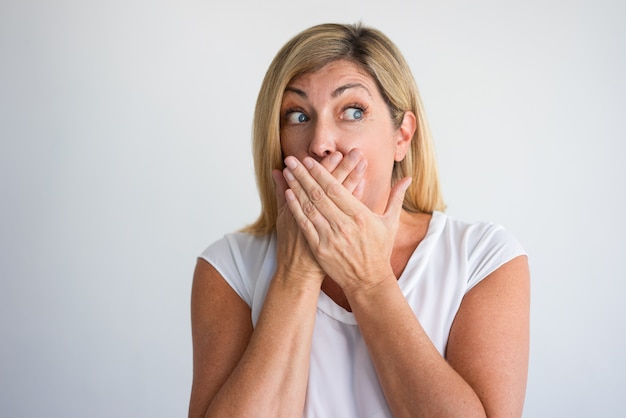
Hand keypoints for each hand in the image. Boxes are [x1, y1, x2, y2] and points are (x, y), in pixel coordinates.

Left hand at [281, 154, 411, 295]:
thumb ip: (396, 197)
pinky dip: (296, 208)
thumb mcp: (391, 223)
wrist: (368, 281)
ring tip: (287, 173)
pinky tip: (287, 195)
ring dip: (296, 188)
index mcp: (360, 215)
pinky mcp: (320, 249)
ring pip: (309, 207)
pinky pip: (305, 224)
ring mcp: (330, 237)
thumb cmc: (379, 250)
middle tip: (292, 160)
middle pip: (319, 195)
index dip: (321, 173)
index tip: (309, 161)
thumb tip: (408, 178)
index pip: (335, 189)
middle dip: (304, 175)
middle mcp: (344, 225)